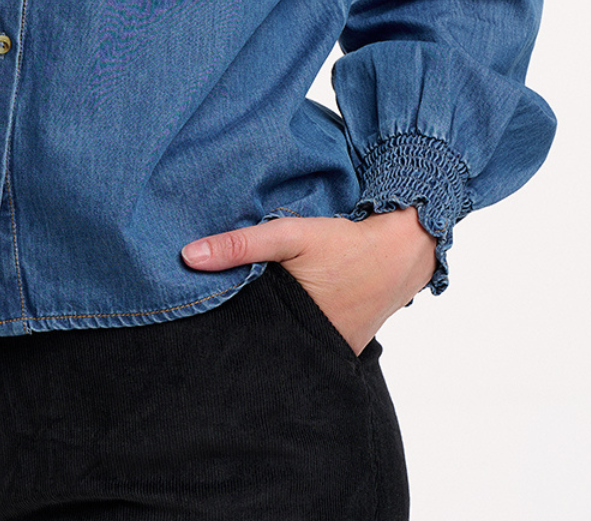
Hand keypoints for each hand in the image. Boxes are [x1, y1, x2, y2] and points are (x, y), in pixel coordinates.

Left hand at [180, 207, 436, 355]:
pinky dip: (294, 335)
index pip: (246, 348)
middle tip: (214, 334)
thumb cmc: (344, 243)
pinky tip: (280, 321)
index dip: (222, 342)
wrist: (402, 251)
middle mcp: (315, 352)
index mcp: (297, 331)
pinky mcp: (343, 348)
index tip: (198, 336)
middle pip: (265, 352)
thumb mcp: (290, 235)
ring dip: (270, 338)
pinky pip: (310, 347)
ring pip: (288, 351)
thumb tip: (188, 256)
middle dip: (244, 343)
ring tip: (243, 329)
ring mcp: (331, 354)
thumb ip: (241, 244)